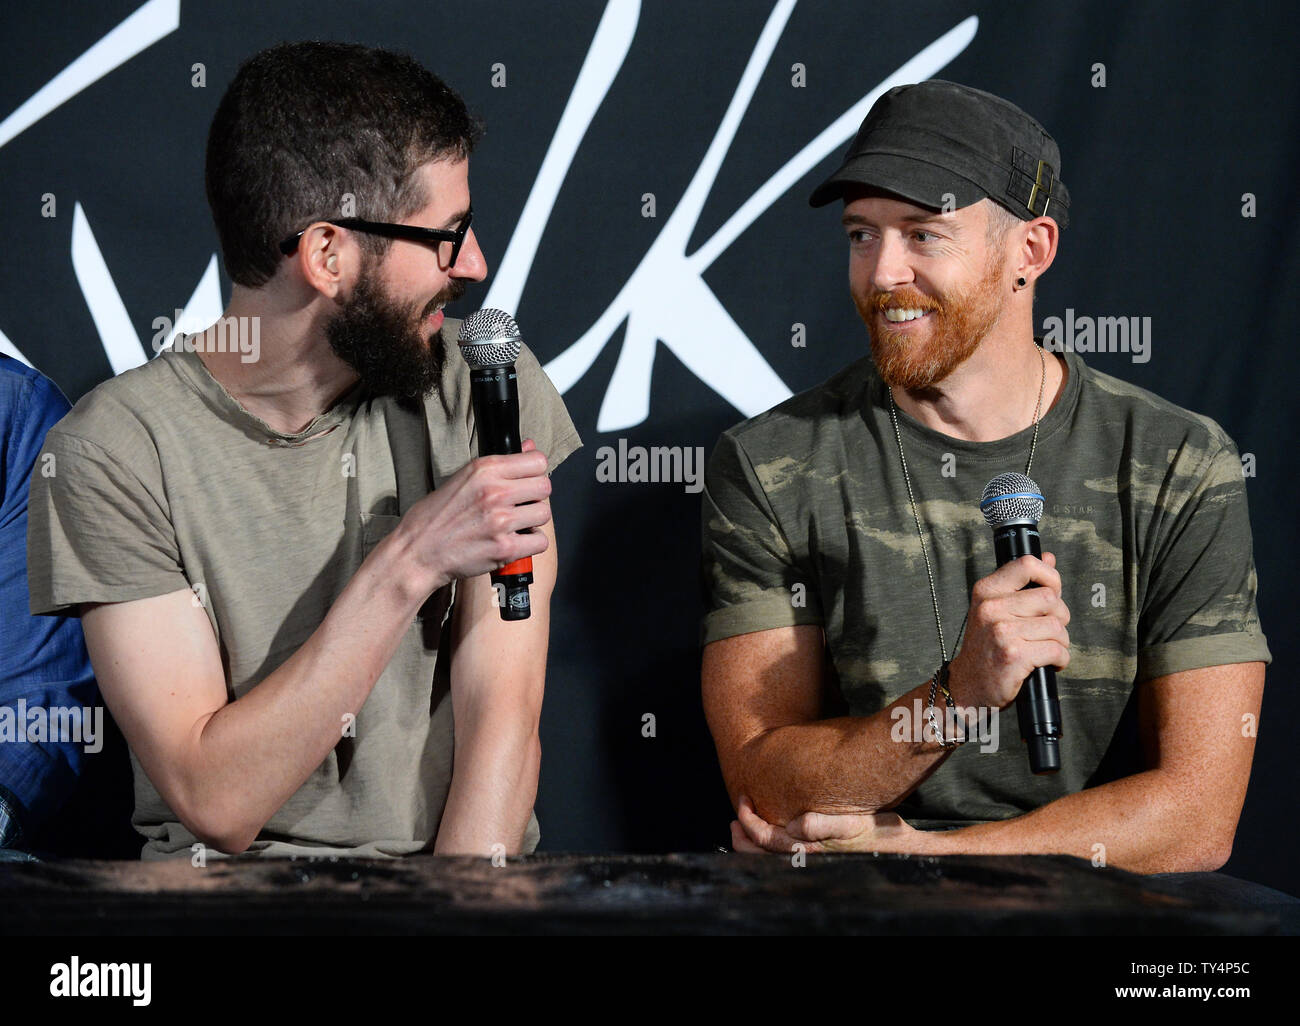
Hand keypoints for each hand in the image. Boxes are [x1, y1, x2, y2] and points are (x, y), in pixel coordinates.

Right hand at [393, 438, 551, 594]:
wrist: (416, 552)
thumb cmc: (434, 517)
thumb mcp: (463, 478)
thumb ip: (498, 466)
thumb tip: (529, 447)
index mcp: (485, 469)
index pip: (537, 461)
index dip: (535, 473)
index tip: (526, 482)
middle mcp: (495, 491)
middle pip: (545, 487)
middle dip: (535, 497)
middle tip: (520, 506)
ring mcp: (501, 520)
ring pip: (544, 513)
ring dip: (533, 521)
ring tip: (514, 525)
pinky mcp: (505, 548)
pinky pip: (540, 541)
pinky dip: (530, 544)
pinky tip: (514, 542)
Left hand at [729, 795, 926, 853]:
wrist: (904, 852)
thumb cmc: (879, 833)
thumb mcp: (854, 824)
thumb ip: (823, 826)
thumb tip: (794, 825)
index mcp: (809, 849)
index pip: (764, 839)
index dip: (748, 821)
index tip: (743, 800)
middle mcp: (807, 859)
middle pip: (760, 855)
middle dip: (742, 837)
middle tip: (734, 819)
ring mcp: (813, 861)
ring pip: (771, 859)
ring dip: (753, 844)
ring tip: (743, 828)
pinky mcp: (821, 858)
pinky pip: (785, 857)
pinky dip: (770, 849)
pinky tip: (774, 834)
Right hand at [948, 551, 1070, 709]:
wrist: (968, 684)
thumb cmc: (986, 646)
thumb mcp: (996, 608)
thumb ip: (1022, 583)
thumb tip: (1048, 558)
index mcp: (987, 591)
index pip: (1027, 565)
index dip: (1050, 577)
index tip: (1052, 592)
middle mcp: (992, 608)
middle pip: (1050, 599)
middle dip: (1059, 617)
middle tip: (1047, 631)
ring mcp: (1002, 631)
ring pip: (1057, 627)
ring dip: (1061, 642)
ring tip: (1045, 649)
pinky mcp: (1014, 655)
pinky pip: (1057, 650)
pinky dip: (1060, 660)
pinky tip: (1048, 663)